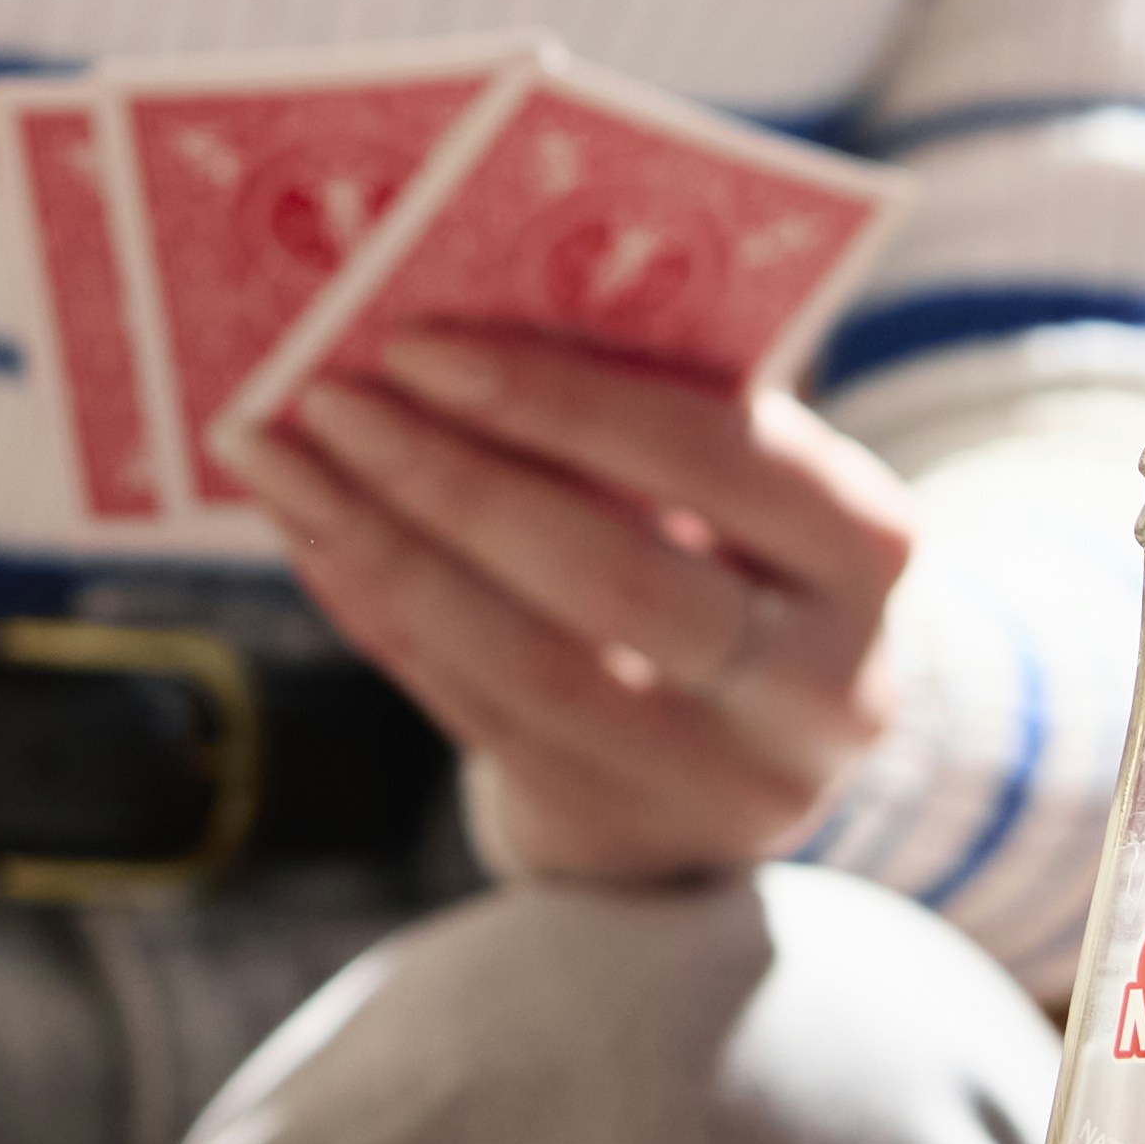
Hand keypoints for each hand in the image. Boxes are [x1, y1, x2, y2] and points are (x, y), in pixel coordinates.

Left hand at [228, 328, 914, 882]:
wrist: (762, 749)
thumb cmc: (733, 554)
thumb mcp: (741, 485)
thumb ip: (652, 406)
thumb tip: (451, 313)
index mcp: (864, 544)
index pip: (710, 453)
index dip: (558, 398)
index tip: (416, 340)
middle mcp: (816, 678)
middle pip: (614, 575)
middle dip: (453, 479)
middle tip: (329, 399)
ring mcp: (723, 779)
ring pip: (526, 664)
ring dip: (383, 551)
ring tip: (280, 462)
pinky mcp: (621, 830)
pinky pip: (473, 713)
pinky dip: (380, 616)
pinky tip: (313, 538)